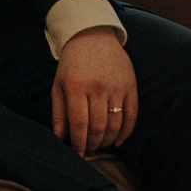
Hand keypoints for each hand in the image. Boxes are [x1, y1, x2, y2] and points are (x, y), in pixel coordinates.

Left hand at [51, 29, 136, 156]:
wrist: (92, 36)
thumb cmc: (72, 64)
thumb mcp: (58, 85)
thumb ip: (59, 113)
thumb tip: (60, 139)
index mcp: (76, 86)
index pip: (80, 124)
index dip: (79, 143)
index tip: (77, 154)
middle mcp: (97, 87)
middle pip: (98, 127)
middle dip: (93, 144)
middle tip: (89, 149)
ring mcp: (116, 86)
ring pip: (115, 124)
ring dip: (108, 140)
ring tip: (101, 144)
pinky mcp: (130, 86)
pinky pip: (131, 115)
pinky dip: (126, 132)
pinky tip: (118, 141)